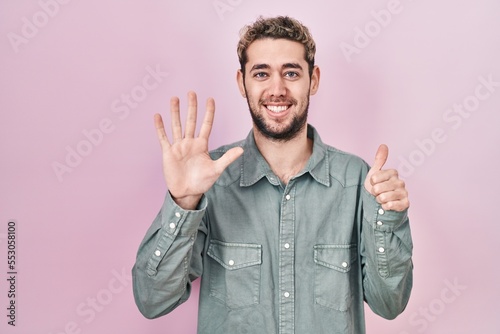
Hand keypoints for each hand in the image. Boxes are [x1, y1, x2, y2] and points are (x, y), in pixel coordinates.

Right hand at [154, 91, 243, 209]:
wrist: (187, 193)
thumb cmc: (202, 182)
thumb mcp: (216, 169)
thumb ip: (227, 158)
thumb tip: (241, 149)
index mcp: (202, 145)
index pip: (206, 125)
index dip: (208, 112)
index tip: (210, 99)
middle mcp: (190, 143)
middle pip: (191, 121)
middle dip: (192, 107)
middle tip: (192, 92)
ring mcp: (179, 146)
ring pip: (177, 125)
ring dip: (175, 112)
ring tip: (174, 98)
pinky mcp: (168, 153)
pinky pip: (163, 137)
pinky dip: (160, 127)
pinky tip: (158, 116)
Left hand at [364, 144, 408, 211]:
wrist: (383, 204)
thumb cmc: (379, 187)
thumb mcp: (375, 173)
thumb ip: (379, 160)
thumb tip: (383, 145)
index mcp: (393, 173)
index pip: (374, 178)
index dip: (371, 183)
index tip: (374, 184)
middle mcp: (400, 182)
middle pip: (378, 189)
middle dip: (375, 193)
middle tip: (378, 193)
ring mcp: (404, 193)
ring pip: (384, 197)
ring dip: (379, 200)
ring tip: (382, 199)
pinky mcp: (405, 203)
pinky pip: (392, 205)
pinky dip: (386, 206)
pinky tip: (386, 205)